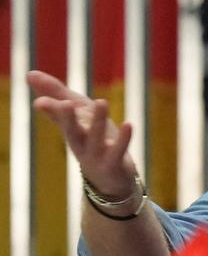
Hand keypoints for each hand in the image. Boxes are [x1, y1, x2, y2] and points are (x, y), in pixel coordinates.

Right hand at [27, 70, 137, 197]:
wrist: (110, 181)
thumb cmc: (92, 142)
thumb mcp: (77, 116)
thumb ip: (57, 96)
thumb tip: (30, 74)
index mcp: (70, 130)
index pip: (58, 117)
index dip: (51, 108)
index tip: (40, 102)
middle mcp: (80, 143)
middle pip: (71, 130)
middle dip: (66, 117)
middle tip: (64, 103)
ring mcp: (97, 155)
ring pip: (95, 138)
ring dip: (97, 120)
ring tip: (101, 101)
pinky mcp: (114, 164)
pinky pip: (119, 150)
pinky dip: (124, 139)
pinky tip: (129, 124)